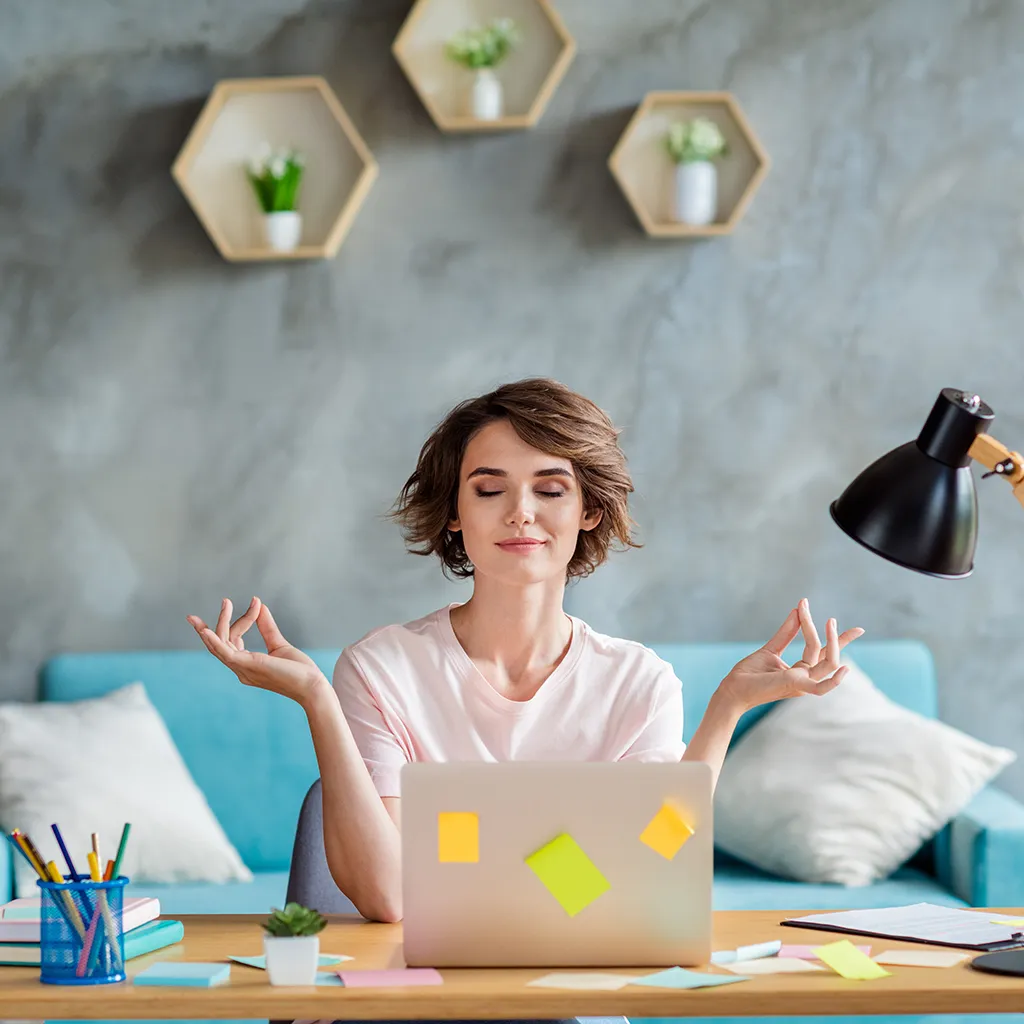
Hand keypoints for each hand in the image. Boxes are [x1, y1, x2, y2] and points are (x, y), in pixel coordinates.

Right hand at [186, 597, 327, 707]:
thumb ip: (267, 627)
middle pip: (222, 642)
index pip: (234, 639)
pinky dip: (214, 641)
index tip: (256, 603)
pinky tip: (206, 631)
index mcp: (246, 665)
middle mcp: (241, 669)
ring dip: (221, 622)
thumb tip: (260, 606)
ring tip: (226, 602)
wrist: (312, 686)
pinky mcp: (248, 666)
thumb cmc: (298, 671)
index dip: (244, 619)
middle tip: (226, 600)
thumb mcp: (279, 645)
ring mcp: (243, 669)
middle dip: (219, 622)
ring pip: (221, 645)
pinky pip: (225, 653)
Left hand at [718, 597, 864, 713]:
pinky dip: (835, 680)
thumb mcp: (771, 648)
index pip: (821, 650)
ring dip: (832, 642)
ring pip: (828, 663)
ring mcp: (803, 683)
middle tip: (834, 619)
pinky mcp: (796, 687)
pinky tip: (845, 666)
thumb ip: (786, 632)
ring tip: (829, 622)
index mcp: (800, 670)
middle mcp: (805, 677)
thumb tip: (797, 610)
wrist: (733, 688)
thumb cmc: (750, 673)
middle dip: (839, 638)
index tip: (832, 616)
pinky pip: (822, 686)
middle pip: (830, 656)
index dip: (829, 634)